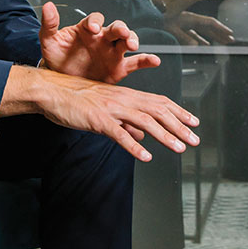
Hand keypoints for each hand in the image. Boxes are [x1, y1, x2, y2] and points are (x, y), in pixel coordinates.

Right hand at [0, 65, 199, 161]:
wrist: (52, 92)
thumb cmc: (76, 99)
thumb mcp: (105, 109)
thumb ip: (125, 122)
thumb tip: (142, 135)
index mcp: (125, 94)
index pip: (158, 101)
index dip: (178, 112)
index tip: (194, 122)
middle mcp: (122, 98)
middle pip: (157, 111)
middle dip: (179, 126)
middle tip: (195, 140)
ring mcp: (110, 108)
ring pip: (144, 121)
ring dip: (164, 136)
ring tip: (179, 148)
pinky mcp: (97, 119)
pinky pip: (118, 134)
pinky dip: (133, 145)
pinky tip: (145, 156)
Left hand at [39, 1, 160, 82]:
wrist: (61, 81)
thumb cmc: (57, 57)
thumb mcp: (49, 41)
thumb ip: (49, 24)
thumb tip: (48, 5)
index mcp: (87, 30)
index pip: (95, 19)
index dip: (95, 21)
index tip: (93, 28)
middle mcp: (102, 38)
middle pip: (116, 28)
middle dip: (121, 29)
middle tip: (122, 33)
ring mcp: (112, 52)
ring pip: (128, 42)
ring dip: (133, 40)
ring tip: (133, 45)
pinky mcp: (118, 68)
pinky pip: (135, 63)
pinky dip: (146, 61)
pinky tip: (154, 61)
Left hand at [164, 10, 234, 45]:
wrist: (148, 13)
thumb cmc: (158, 19)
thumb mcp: (171, 29)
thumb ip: (184, 37)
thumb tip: (196, 46)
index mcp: (190, 18)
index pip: (210, 23)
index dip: (221, 29)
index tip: (230, 34)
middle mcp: (190, 19)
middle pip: (209, 27)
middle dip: (221, 33)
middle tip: (231, 40)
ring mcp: (185, 23)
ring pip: (203, 30)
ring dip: (213, 36)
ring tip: (222, 42)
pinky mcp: (180, 27)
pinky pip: (195, 34)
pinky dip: (202, 39)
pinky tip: (205, 44)